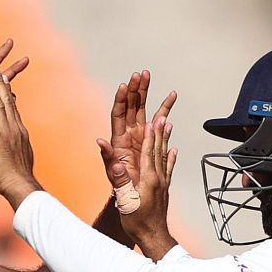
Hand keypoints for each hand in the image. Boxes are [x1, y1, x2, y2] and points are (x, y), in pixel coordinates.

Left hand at [0, 64, 40, 207]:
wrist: (21, 187)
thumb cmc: (20, 178)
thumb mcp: (21, 158)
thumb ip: (20, 148)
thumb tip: (22, 145)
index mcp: (19, 132)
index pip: (13, 108)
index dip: (8, 93)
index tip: (5, 79)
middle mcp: (14, 128)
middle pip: (8, 101)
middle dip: (3, 82)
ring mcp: (6, 132)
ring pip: (0, 104)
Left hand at [98, 70, 176, 205]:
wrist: (134, 198)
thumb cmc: (121, 189)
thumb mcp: (113, 175)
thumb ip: (108, 159)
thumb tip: (100, 142)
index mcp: (119, 141)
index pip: (118, 114)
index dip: (121, 99)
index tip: (126, 85)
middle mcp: (129, 135)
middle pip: (131, 106)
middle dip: (136, 89)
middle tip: (141, 74)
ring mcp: (140, 136)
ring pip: (143, 110)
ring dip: (147, 93)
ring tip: (150, 76)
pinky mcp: (151, 141)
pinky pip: (158, 123)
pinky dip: (164, 111)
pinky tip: (171, 99)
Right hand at [123, 114, 178, 258]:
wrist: (153, 237)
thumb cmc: (138, 222)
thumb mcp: (125, 201)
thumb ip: (120, 181)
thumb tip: (116, 166)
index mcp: (149, 179)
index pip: (149, 152)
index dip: (150, 136)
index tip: (151, 120)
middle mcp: (159, 179)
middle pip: (159, 150)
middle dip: (159, 131)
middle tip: (162, 114)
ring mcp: (163, 184)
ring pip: (165, 156)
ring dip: (165, 139)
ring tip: (169, 125)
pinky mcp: (164, 190)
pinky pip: (168, 169)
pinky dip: (171, 157)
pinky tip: (174, 150)